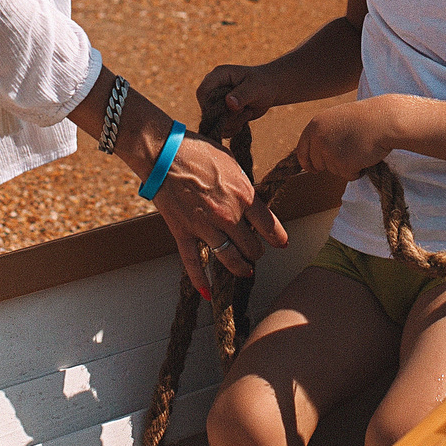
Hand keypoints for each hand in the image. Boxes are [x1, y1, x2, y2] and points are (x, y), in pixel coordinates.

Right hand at [148, 123, 289, 297]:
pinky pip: (193, 263)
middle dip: (256, 251)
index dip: (279, 238)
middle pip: (252, 247)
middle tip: (255, 250)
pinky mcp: (183, 232)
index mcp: (244, 195)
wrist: (164, 153)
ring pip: (229, 259)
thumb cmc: (199, 152)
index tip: (281, 243)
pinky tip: (208, 294)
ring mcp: (205, 227)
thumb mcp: (232, 165)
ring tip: (245, 270)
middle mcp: (228, 215)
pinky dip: (201, 281)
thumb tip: (253, 202)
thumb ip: (245, 188)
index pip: (270, 227)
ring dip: (240, 268)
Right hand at [195, 62, 288, 137]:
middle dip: (226, 117)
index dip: (210, 105)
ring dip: (232, 123)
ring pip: (214, 122)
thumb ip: (243, 94)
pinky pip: (220, 128)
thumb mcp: (256, 87)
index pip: (203, 92)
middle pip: (207, 110)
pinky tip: (245, 119)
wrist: (270, 89)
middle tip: (244, 111)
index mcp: (218, 76)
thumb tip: (229, 103)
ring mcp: (216, 102)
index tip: (228, 110)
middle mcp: (214, 89)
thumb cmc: (263, 83)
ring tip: (247, 113)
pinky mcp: (221, 114)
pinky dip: (232, 128)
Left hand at [290, 97, 404, 180]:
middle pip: (317, 164)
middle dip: (331, 164)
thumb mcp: (337, 118)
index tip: (312, 168)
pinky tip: (365, 156)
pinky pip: (347, 175)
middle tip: (348, 153)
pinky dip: (357, 171)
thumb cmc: (365, 118)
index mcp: (315, 125)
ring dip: (346, 166)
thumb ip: (323, 133)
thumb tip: (313, 152)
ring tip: (359, 149)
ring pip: (333, 170)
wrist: (384, 120)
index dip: (307, 162)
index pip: (302, 151)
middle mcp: (318, 138)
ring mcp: (329, 151)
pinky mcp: (343, 163)